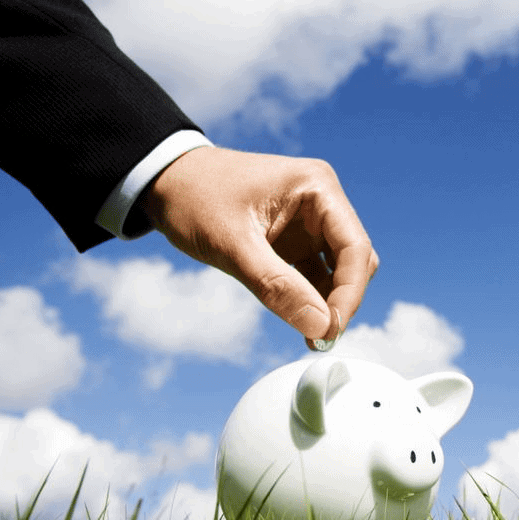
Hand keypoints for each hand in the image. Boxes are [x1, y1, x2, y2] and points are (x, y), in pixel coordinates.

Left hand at [140, 146, 377, 347]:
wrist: (164, 181)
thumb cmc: (194, 197)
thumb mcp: (232, 244)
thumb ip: (277, 286)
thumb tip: (320, 326)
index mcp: (316, 187)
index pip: (354, 246)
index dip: (350, 291)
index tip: (331, 328)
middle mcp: (321, 201)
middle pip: (354, 259)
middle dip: (342, 299)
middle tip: (320, 337)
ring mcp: (310, 222)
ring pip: (339, 270)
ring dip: (329, 303)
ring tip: (311, 338)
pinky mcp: (296, 240)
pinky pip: (316, 274)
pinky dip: (312, 299)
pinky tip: (301, 323)